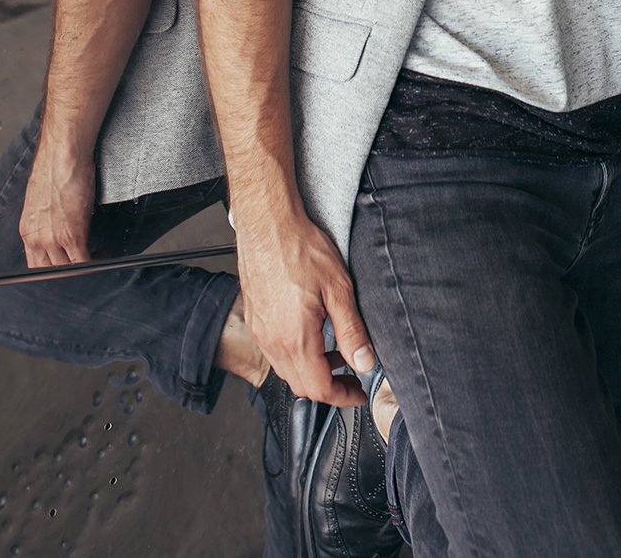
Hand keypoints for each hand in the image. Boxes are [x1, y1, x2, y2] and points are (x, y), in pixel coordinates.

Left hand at [19, 138, 96, 267]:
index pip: (35, 264)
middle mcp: (36, 238)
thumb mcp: (42, 200)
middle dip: (67, 272)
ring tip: (96, 257)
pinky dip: (95, 262)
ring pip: (66, 270)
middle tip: (83, 264)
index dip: (52, 268)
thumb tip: (56, 224)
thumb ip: (45, 219)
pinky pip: (83, 262)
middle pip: (49, 272)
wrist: (63, 156)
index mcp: (28, 230)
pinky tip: (103, 253)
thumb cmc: (55, 168)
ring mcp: (53, 239)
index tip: (66, 264)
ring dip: (83, 267)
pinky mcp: (72, 235)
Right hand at [236, 209, 374, 406]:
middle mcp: (272, 341)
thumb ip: (352, 330)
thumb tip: (364, 362)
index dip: (343, 397)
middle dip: (329, 387)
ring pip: (286, 369)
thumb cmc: (299, 248)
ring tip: (335, 351)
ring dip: (312, 370)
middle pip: (301, 385)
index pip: (319, 388)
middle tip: (351, 376)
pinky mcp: (255, 318)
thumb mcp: (338, 288)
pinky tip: (311, 333)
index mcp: (295, 339)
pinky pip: (275, 351)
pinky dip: (296, 354)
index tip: (358, 393)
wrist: (267, 224)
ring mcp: (260, 331)